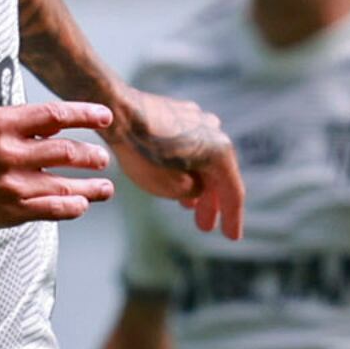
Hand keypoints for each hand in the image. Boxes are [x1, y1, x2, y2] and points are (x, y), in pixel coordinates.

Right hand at [0, 98, 115, 233]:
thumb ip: (15, 121)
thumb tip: (56, 121)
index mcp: (0, 124)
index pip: (55, 114)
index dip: (86, 115)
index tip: (107, 118)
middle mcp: (9, 152)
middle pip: (69, 151)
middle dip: (93, 156)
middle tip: (103, 159)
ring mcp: (12, 184)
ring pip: (68, 184)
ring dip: (93, 187)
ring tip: (106, 188)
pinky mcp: (13, 211)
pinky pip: (56, 210)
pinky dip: (75, 207)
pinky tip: (82, 205)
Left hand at [109, 86, 243, 238]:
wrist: (116, 111)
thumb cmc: (142, 152)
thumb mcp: (171, 188)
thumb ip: (194, 192)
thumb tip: (197, 186)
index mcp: (221, 153)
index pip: (233, 193)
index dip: (233, 218)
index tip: (232, 237)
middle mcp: (216, 133)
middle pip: (219, 174)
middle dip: (211, 202)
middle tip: (204, 225)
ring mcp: (198, 119)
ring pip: (204, 158)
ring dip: (197, 182)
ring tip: (187, 204)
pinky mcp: (179, 112)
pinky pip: (189, 143)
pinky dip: (186, 162)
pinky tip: (174, 171)